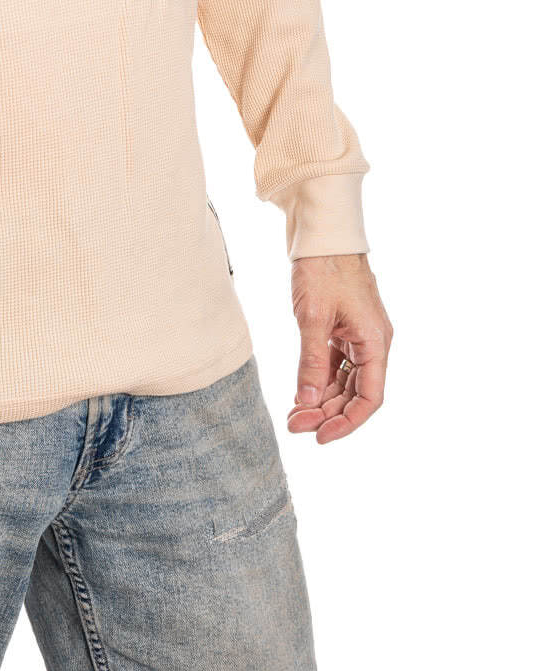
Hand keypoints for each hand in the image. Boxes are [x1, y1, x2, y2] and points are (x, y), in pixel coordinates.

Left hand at [288, 254, 392, 443]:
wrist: (323, 234)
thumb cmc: (322, 269)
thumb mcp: (313, 317)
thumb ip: (311, 362)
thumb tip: (307, 403)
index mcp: (375, 342)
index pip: (370, 397)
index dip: (348, 422)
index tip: (321, 437)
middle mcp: (373, 342)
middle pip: (356, 392)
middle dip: (328, 413)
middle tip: (295, 426)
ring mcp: (359, 336)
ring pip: (345, 380)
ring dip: (322, 399)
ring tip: (294, 415)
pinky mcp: (344, 329)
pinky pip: (336, 364)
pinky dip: (319, 380)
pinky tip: (300, 393)